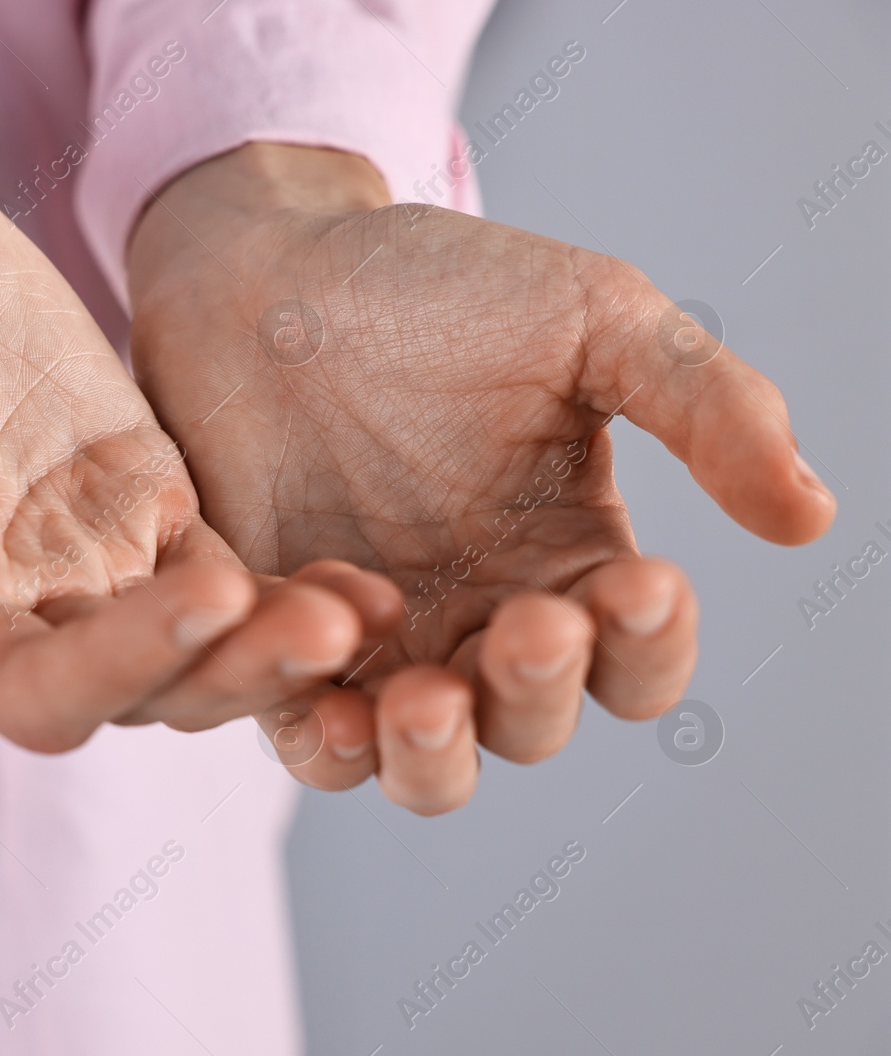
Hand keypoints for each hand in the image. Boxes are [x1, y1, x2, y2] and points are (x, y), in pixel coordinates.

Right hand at [0, 130, 390, 750]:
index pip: (27, 691)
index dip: (116, 666)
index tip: (202, 596)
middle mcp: (5, 611)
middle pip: (138, 692)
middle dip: (228, 673)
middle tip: (323, 630)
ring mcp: (81, 562)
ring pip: (197, 648)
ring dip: (276, 648)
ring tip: (360, 610)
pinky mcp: (140, 501)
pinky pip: (228, 570)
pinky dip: (290, 590)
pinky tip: (362, 582)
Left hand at [127, 143, 834, 808]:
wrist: (263, 273)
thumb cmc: (428, 288)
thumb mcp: (588, 319)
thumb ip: (703, 403)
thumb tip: (810, 515)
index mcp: (568, 557)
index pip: (637, 653)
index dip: (651, 642)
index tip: (641, 583)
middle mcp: (478, 618)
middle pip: (532, 723)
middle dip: (538, 691)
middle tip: (528, 626)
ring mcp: (377, 642)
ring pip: (423, 764)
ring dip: (434, 753)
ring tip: (426, 698)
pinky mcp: (276, 644)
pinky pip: (304, 730)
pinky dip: (324, 737)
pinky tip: (327, 706)